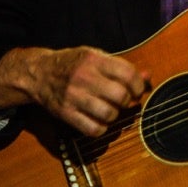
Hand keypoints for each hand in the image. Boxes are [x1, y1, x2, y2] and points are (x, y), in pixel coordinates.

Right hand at [0, 45, 150, 136]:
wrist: (39, 74)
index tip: (137, 90)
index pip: (128, 74)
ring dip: (115, 115)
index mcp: (93, 60)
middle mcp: (84, 77)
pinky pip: (93, 129)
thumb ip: (121, 67)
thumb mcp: (95, 57)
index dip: (138, 85)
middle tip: (123, 100)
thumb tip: (148, 77)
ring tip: (110, 109)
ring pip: (109, 114)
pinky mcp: (65, 113)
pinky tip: (98, 120)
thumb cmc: (72, 65)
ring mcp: (73, 97)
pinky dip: (101, 128)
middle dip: (127, 100)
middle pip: (120, 96)